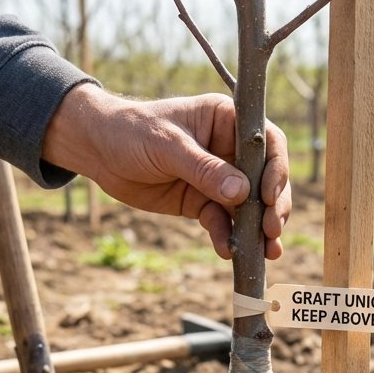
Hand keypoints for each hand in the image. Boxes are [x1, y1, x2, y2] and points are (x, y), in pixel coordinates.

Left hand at [43, 85, 291, 259]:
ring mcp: (217, 179)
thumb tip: (242, 193)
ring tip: (266, 251)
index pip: (267, 143)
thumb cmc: (132, 132)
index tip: (267, 195)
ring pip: (248, 207)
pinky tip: (227, 251)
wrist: (98, 151)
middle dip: (272, 206)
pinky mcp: (201, 203)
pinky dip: (227, 237)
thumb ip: (204, 169)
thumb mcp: (167, 147)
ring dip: (258, 229)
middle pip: (265, 179)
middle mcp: (228, 149)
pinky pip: (222, 223)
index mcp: (226, 121)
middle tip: (272, 230)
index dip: (275, 169)